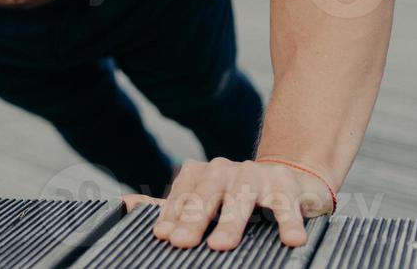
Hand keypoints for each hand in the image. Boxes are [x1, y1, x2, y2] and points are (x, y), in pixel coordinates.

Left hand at [120, 157, 334, 250]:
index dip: (172, 216)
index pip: (182, 196)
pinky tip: (290, 239)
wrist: (290, 178)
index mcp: (203, 174)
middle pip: (207, 195)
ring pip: (242, 198)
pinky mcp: (286, 186)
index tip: (163, 236)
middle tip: (181, 241)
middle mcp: (227, 171)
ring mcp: (256, 176)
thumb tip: (125, 205)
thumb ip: (170, 206)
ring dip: (231, 222)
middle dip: (193, 218)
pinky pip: (285, 205)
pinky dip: (288, 221)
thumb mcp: (205, 198)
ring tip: (221, 244)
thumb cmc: (238, 195)